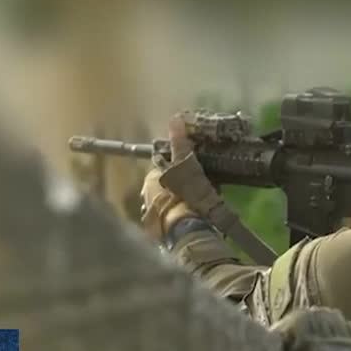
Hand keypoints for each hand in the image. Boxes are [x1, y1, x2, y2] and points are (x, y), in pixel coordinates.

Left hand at [140, 113, 200, 239]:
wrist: (189, 229)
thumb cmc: (185, 192)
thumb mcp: (185, 163)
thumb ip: (180, 143)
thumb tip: (175, 118)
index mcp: (150, 180)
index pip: (162, 167)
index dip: (177, 165)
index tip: (192, 165)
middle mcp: (148, 198)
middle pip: (166, 185)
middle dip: (178, 183)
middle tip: (199, 182)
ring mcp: (156, 217)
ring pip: (171, 201)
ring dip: (183, 200)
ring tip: (202, 199)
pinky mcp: (166, 232)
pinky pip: (177, 217)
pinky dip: (186, 214)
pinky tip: (199, 214)